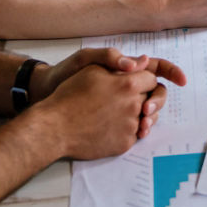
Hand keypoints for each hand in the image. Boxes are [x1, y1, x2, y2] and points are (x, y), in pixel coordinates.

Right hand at [36, 58, 185, 158]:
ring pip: (145, 118)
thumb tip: (144, 61)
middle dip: (141, 96)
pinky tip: (110, 125)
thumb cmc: (70, 95)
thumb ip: (121, 63)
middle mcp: (133, 106)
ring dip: (136, 113)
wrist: (55, 127)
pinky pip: (135, 134)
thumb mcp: (92, 68)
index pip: (151, 78)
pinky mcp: (124, 144)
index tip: (133, 81)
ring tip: (117, 112)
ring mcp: (130, 127)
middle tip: (124, 97)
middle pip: (151, 98)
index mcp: (128, 84)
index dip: (142, 79)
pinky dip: (126, 129)